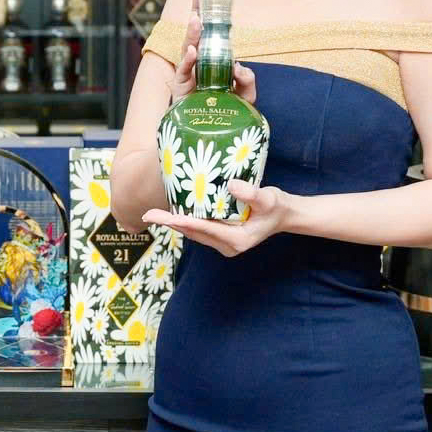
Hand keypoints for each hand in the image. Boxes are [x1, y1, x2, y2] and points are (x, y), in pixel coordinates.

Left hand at [143, 179, 288, 255]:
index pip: (204, 229)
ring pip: (193, 233)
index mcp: (237, 240)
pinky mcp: (220, 237)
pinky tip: (171, 212)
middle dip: (170, 223)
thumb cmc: (277, 206)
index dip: (182, 222)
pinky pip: (198, 230)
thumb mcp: (269, 198)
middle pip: (193, 233)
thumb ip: (251, 194)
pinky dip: (184, 221)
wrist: (284, 215)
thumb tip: (230, 186)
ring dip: (174, 223)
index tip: (163, 217)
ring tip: (152, 214)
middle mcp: (227, 246)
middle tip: (147, 215)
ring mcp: (223, 244)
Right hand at [168, 0, 256, 104]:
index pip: (208, 32)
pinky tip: (193, 51)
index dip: (204, 12)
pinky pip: (183, 72)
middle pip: (195, 34)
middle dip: (196, 12)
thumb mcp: (245, 97)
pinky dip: (188, 61)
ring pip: (187, 49)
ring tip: (197, 18)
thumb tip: (239, 66)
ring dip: (192, 33)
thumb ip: (247, 81)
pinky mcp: (180, 90)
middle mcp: (197, 64)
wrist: (210, 136)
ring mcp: (187, 76)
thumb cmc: (226, 114)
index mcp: (211, 60)